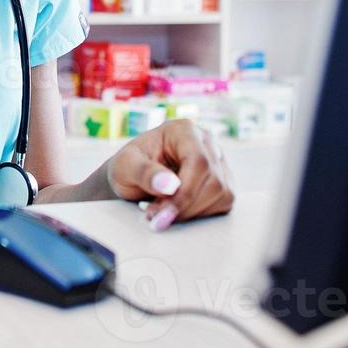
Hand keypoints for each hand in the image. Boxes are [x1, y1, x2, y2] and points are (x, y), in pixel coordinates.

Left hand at [105, 119, 233, 230]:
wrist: (129, 176)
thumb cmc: (127, 166)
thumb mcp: (124, 166)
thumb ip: (144, 172)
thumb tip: (169, 185)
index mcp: (183, 130)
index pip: (198, 161)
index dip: (185, 192)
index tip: (164, 213)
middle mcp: (205, 142)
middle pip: (213, 180)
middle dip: (185, 206)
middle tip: (157, 218)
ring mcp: (217, 161)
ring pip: (221, 193)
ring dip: (191, 212)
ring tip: (162, 212)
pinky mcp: (222, 180)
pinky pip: (223, 202)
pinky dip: (200, 214)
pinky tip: (177, 211)